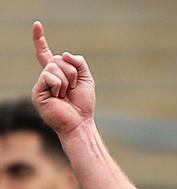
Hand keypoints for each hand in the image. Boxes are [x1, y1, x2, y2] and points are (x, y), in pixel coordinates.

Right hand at [31, 21, 95, 135]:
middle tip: (73, 89)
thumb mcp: (86, 79)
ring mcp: (41, 84)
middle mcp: (46, 77)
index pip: (46, 54)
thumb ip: (79, 63)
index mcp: (56, 74)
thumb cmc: (82, 104)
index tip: (37, 25)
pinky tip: (59, 97)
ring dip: (67, 81)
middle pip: (58, 59)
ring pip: (55, 67)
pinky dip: (59, 86)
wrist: (80, 122)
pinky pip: (50, 77)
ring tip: (66, 94)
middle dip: (72, 72)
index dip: (40, 40)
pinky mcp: (37, 92)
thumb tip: (64, 54)